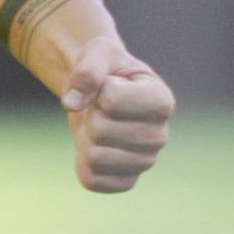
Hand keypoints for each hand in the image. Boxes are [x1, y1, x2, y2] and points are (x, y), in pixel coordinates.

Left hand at [60, 37, 174, 193]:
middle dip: (90, 115)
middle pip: (100, 131)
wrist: (104, 93)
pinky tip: (95, 148)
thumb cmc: (108, 69)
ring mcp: (145, 162)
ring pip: (95, 158)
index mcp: (162, 101)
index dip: (98, 89)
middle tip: (100, 109)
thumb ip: (87, 69)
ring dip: (86, 139)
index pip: (111, 100)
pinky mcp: (127, 181)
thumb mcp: (99, 52)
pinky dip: (82, 163)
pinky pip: (92, 181)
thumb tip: (71, 103)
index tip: (109, 86)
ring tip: (99, 127)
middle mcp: (160, 135)